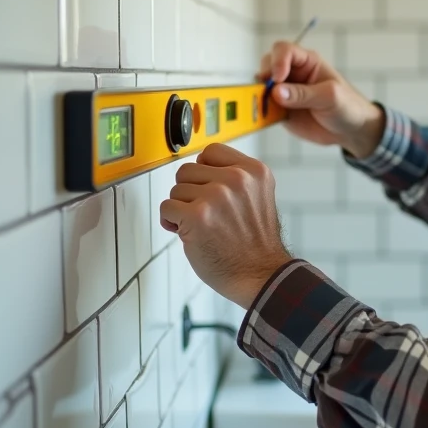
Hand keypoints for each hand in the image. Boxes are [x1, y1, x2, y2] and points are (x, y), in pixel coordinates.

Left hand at [158, 143, 292, 309]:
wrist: (261, 275)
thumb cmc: (255, 244)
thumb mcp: (257, 198)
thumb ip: (235, 178)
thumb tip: (200, 169)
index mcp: (254, 171)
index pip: (211, 152)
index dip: (204, 172)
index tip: (207, 189)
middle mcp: (236, 179)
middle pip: (187, 170)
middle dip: (190, 192)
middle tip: (207, 214)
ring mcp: (216, 196)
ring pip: (175, 190)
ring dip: (182, 209)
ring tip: (203, 226)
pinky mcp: (197, 216)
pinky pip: (166, 208)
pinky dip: (172, 223)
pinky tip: (190, 234)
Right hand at [255, 41, 385, 158]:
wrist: (350, 130)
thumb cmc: (347, 106)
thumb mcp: (330, 97)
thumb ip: (303, 94)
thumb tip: (276, 92)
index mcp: (307, 62)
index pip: (284, 50)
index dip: (277, 61)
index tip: (278, 78)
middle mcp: (293, 74)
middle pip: (268, 65)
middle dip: (264, 76)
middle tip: (268, 92)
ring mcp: (285, 92)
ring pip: (262, 86)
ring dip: (258, 94)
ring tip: (262, 105)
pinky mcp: (281, 110)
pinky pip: (264, 107)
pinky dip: (259, 110)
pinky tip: (263, 117)